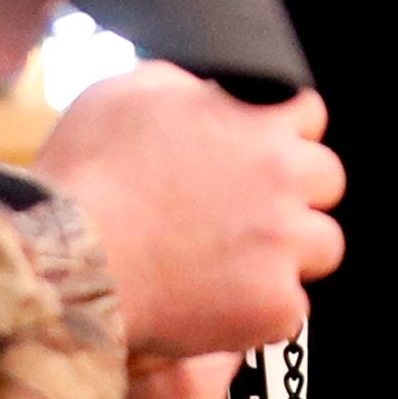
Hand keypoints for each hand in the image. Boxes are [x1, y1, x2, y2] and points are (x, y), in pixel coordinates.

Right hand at [34, 65, 343, 358]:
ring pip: (322, 247)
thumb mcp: (132, 91)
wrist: (69, 259)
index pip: (311, 115)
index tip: (268, 143)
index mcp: (259, 129)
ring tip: (241, 258)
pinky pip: (291, 311)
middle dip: (297, 189)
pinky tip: (222, 301)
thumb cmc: (89, 174)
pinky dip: (263, 309)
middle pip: (329, 181)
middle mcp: (283, 185)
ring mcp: (282, 249)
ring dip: (290, 249)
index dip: (286, 128)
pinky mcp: (271, 308)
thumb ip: (189, 87)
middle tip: (254, 204)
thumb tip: (207, 93)